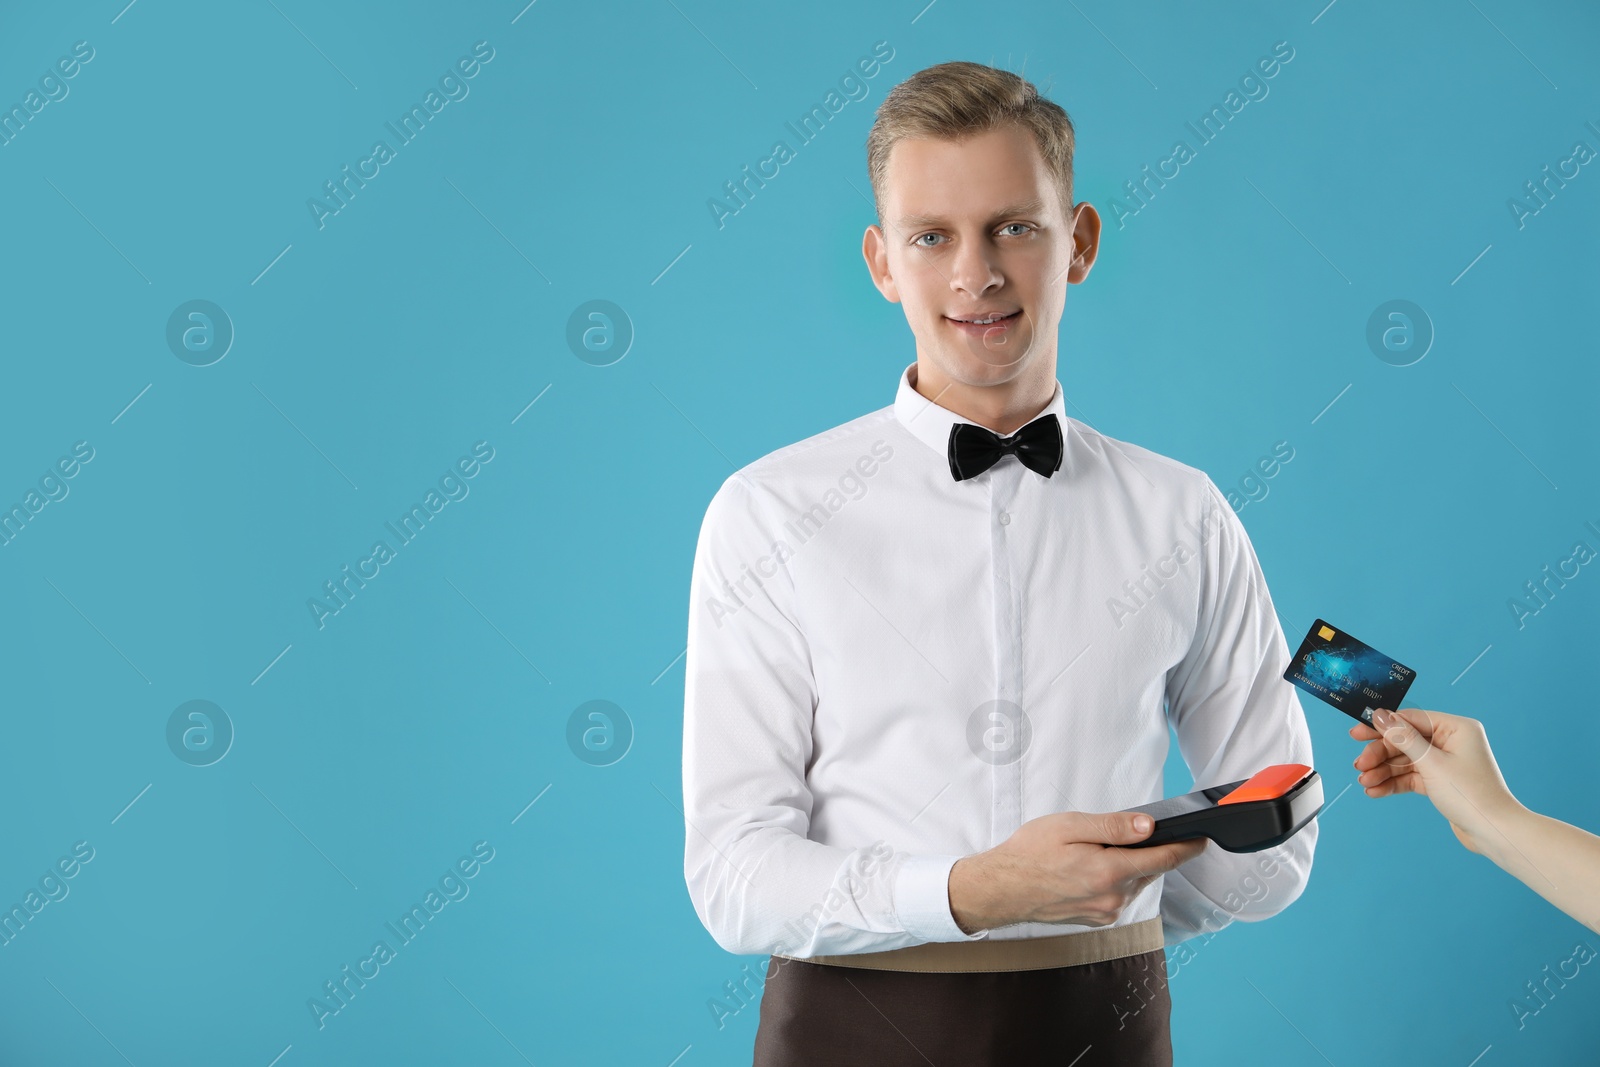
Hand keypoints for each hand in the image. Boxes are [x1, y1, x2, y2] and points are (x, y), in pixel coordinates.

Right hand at [948, 810, 1207, 933]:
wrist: (1003, 889)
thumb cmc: (1030, 853)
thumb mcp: (1070, 826)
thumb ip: (1113, 826)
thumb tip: (1149, 826)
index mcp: (1110, 871)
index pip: (1163, 858)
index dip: (1186, 847)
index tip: (1202, 838)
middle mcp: (1114, 897)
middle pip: (1149, 869)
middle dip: (1149, 850)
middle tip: (1129, 831)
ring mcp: (1107, 912)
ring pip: (1134, 882)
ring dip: (1129, 865)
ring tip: (1097, 849)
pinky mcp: (1097, 919)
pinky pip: (1119, 894)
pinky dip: (1115, 879)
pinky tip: (1090, 867)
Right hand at [1350, 707, 1523, 854]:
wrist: (1494, 832)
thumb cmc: (1472, 796)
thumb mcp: (1432, 764)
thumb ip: (1404, 739)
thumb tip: (1382, 716)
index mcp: (1456, 729)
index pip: (1411, 720)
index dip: (1383, 727)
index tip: (1358, 733)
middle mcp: (1451, 742)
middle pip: (1405, 741)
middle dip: (1380, 755)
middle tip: (1360, 764)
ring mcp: (1445, 762)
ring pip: (1405, 761)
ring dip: (1383, 771)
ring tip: (1365, 782)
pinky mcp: (1440, 781)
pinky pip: (1411, 777)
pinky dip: (1394, 783)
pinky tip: (1376, 790)